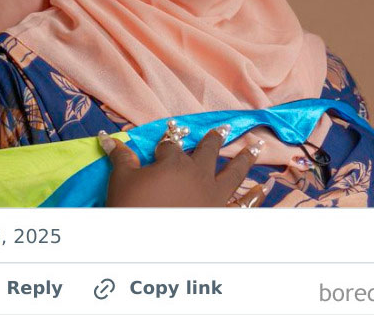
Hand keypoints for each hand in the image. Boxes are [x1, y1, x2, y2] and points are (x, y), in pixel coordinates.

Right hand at [99, 123, 272, 206]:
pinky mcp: (222, 215)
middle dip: (214, 139)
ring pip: (234, 171)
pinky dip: (256, 197)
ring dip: (245, 157)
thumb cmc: (134, 209)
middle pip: (208, 150)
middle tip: (224, 128)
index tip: (171, 134)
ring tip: (255, 146)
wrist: (151, 245)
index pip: (171, 145)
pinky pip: (244, 204)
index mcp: (174, 161)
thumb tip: (108, 137)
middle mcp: (198, 173)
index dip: (168, 141)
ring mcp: (214, 194)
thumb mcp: (122, 181)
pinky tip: (264, 189)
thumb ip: (121, 158)